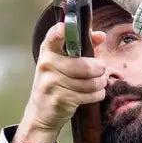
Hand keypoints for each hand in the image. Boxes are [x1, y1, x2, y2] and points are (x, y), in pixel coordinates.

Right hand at [14, 23, 108, 142]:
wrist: (40, 113)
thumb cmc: (55, 84)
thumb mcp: (61, 63)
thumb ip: (81, 47)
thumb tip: (100, 35)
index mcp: (48, 51)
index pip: (54, 36)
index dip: (64, 31)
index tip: (67, 29)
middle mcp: (48, 64)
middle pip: (85, 65)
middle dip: (100, 69)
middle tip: (102, 70)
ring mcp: (52, 82)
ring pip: (91, 81)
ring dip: (101, 83)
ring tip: (99, 83)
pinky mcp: (61, 99)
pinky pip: (90, 95)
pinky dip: (98, 94)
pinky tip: (95, 93)